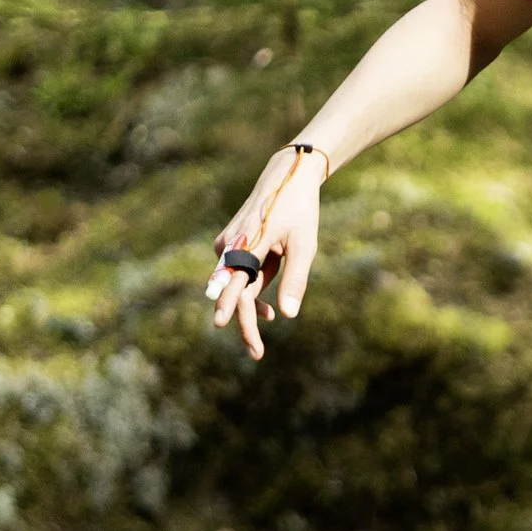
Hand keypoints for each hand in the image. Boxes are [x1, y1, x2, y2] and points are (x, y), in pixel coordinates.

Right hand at [206, 148, 325, 360]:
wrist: (286, 177)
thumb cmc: (298, 211)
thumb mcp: (305, 245)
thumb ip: (295, 280)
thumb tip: (288, 315)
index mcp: (250, 244)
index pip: (239, 286)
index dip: (236, 312)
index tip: (231, 332)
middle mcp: (230, 245)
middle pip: (233, 293)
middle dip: (244, 323)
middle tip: (257, 353)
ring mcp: (226, 245)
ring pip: (235, 286)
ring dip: (252, 305)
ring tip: (272, 317)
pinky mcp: (228, 245)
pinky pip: (237, 275)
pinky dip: (252, 288)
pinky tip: (269, 304)